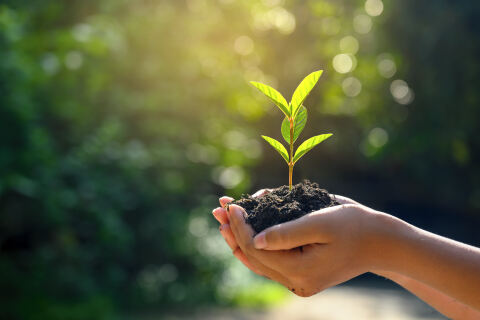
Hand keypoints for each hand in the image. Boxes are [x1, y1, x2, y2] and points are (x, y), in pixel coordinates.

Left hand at [212, 193, 381, 295]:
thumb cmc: (354, 225)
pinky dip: (255, 245)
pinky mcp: (300, 275)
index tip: (232, 205)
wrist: (378, 242)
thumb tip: (254, 238)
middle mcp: (296, 281)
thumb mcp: (321, 222)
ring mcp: (298, 281)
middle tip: (217, 209)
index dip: (241, 227)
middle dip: (234, 231)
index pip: (258, 249)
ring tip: (223, 220)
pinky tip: (243, 232)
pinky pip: (270, 262)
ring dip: (239, 238)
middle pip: (254, 257)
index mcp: (301, 270)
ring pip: (259, 261)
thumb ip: (287, 232)